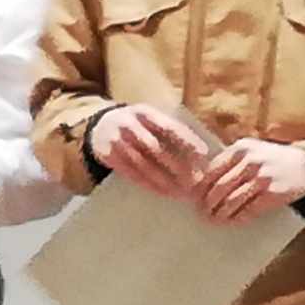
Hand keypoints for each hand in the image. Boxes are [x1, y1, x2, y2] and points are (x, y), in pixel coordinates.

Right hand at [89, 104, 210, 199]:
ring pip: (142, 164)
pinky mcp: (108, 155)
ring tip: (181, 191)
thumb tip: (202, 150)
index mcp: (144, 112)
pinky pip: (130, 173)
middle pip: (155, 148)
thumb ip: (170, 129)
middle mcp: (128, 125)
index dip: (187, 140)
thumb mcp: (151, 118)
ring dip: (163, 179)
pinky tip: (162, 192)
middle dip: (177, 164)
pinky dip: (148, 184)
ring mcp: (116, 140)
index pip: (169, 127)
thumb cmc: (138, 124)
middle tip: (195, 179)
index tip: (203, 154)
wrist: (101, 125)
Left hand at [196, 139, 304, 224]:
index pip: (212, 170)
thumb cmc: (274, 160)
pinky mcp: (273, 192)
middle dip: (207, 203)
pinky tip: (232, 222)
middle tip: (201, 213)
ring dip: (220, 213)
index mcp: (240, 149)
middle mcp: (250, 161)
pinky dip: (238, 218)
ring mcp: (263, 177)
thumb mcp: (252, 150)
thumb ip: (231, 160)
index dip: (200, 187)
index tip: (193, 199)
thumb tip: (202, 182)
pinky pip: (249, 209)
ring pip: (232, 200)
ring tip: (214, 220)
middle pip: (220, 187)